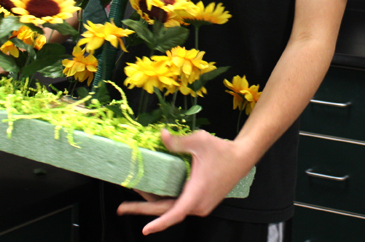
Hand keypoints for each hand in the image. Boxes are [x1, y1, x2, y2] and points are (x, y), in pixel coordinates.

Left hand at [116, 129, 251, 234]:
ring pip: (172, 208)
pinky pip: (180, 205)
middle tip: (121, 207)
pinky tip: (154, 191)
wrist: (242, 157)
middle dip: (142, 210)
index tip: (145, 230)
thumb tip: (161, 135)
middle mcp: (198, 204)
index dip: (158, 223)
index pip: (174, 214)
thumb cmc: (222, 150)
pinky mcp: (202, 202)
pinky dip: (165, 200)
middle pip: (166, 212)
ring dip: (153, 203)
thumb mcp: (199, 142)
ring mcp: (200, 205)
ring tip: (135, 192)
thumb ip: (178, 141)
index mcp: (196, 194)